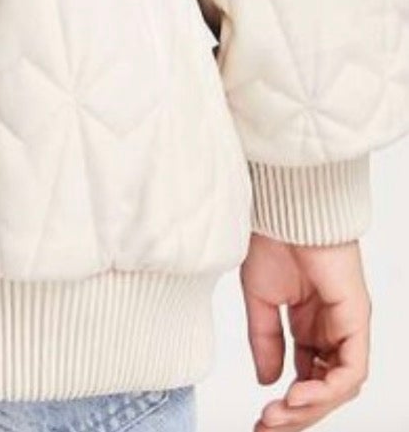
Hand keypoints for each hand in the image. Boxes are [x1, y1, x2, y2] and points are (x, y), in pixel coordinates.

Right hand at [240, 232, 370, 428]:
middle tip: (267, 425)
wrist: (282, 207)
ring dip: (310, 407)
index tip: (261, 420)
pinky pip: (351, 370)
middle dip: (296, 415)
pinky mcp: (357, 319)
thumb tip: (267, 380)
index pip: (307, 379)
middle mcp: (334, 331)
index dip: (287, 405)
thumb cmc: (272, 239)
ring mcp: (348, 327)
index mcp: (312, 326)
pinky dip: (327, 389)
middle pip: (323, 389)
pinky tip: (299, 395)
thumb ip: (266, 341)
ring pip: (339, 386)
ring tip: (280, 413)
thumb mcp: (261, 301)